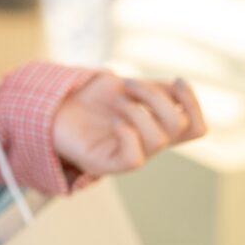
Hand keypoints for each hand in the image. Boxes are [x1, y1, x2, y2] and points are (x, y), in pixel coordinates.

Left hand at [52, 72, 206, 176]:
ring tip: (116, 99)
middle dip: (157, 98)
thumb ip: (155, 89)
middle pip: (180, 127)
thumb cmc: (88, 98)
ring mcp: (127, 155)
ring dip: (139, 110)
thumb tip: (179, 89)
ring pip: (159, 140)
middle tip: (127, 83)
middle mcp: (146, 144)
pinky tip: (115, 122)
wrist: (50, 105)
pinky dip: (129, 134)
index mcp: (155, 128)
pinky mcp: (105, 164)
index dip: (194, 104)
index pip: (194, 127)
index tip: (177, 80)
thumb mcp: (126, 87)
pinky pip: (134, 159)